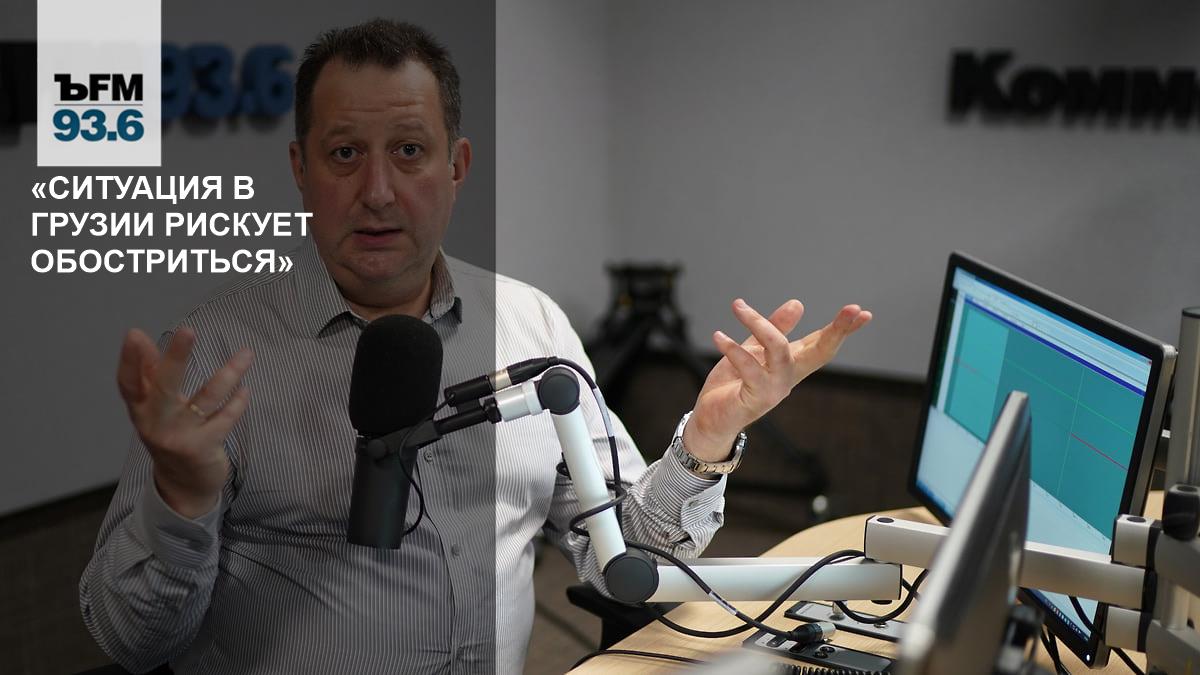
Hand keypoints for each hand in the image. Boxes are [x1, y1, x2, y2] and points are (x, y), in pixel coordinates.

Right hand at [116, 327, 252, 517]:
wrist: (182, 487)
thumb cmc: (171, 435)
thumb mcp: (154, 409)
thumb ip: (149, 375)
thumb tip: (139, 337)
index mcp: (141, 410)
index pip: (129, 383)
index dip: (129, 360)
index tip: (134, 334)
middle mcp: (156, 423)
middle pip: (164, 387)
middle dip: (176, 358)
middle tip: (188, 330)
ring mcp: (179, 437)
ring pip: (205, 399)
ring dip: (228, 374)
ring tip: (246, 354)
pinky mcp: (202, 448)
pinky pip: (225, 419)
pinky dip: (238, 402)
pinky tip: (246, 389)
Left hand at [683, 299, 871, 461]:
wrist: (711, 420)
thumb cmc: (732, 385)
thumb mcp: (753, 350)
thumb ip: (773, 328)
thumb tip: (798, 304)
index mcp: (791, 364)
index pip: (822, 343)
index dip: (842, 328)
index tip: (863, 312)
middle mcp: (789, 377)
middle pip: (820, 351)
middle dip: (838, 330)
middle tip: (853, 309)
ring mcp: (775, 389)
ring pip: (779, 349)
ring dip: (760, 324)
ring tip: (738, 307)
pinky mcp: (756, 398)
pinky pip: (749, 368)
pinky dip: (733, 350)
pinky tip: (719, 336)